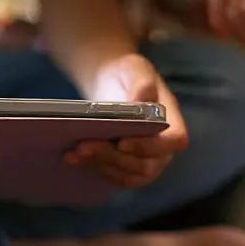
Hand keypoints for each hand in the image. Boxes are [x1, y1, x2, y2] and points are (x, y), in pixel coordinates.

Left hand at [66, 54, 188, 187]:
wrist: (110, 83)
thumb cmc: (128, 75)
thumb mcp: (135, 70)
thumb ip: (142, 84)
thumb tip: (142, 100)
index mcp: (173, 124)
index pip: (173, 142)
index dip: (150, 147)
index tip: (123, 142)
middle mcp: (162, 150)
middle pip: (145, 165)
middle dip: (113, 157)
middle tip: (85, 145)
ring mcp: (144, 162)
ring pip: (127, 176)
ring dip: (100, 165)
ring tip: (76, 151)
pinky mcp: (124, 168)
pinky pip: (111, 176)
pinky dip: (91, 167)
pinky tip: (71, 156)